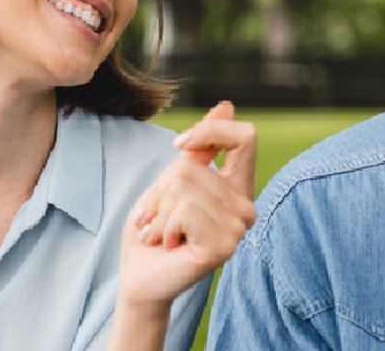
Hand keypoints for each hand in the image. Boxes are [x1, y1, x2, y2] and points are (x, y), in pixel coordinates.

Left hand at [117, 101, 257, 310]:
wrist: (139, 279)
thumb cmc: (153, 230)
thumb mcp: (171, 181)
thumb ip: (200, 149)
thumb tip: (226, 106)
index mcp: (237, 188)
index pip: (245, 137)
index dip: (209, 131)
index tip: (178, 146)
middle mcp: (246, 207)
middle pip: (193, 162)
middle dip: (160, 188)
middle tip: (157, 218)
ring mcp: (238, 229)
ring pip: (184, 184)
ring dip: (158, 210)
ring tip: (161, 233)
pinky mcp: (223, 248)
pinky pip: (184, 210)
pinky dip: (163, 225)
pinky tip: (169, 245)